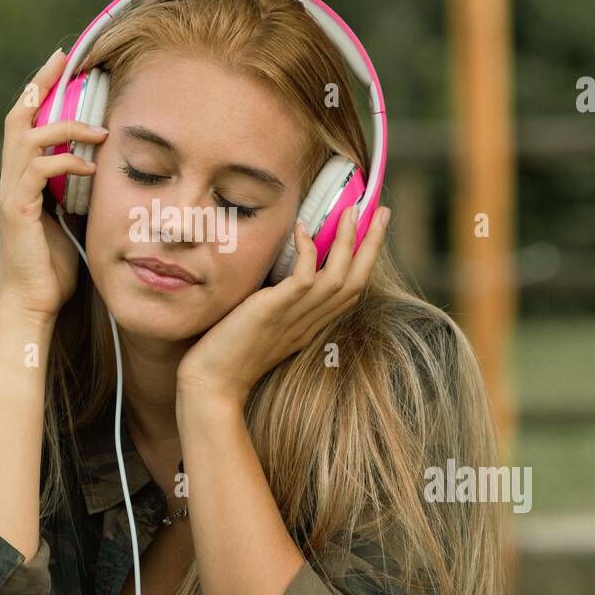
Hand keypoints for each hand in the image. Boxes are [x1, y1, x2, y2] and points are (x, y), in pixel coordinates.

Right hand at [0, 47, 110, 320]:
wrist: (33, 303)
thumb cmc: (54, 267)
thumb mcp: (72, 218)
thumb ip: (78, 190)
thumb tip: (105, 167)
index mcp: (22, 179)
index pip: (25, 123)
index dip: (39, 90)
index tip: (61, 63)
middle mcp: (11, 180)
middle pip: (16, 117)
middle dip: (39, 85)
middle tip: (64, 60)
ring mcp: (12, 194)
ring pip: (26, 139)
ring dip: (64, 127)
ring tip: (98, 130)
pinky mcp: (18, 211)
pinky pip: (39, 172)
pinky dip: (66, 162)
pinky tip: (91, 167)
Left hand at [176, 203, 392, 403]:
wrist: (211, 385)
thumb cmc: (228, 355)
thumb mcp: (263, 325)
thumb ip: (279, 304)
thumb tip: (280, 276)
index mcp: (310, 325)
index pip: (350, 290)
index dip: (365, 260)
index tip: (372, 230)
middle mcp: (309, 322)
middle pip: (355, 280)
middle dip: (372, 244)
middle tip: (383, 211)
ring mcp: (294, 317)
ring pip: (337, 277)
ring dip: (348, 241)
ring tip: (352, 210)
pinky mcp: (274, 311)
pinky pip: (303, 278)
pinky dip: (307, 251)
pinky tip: (303, 227)